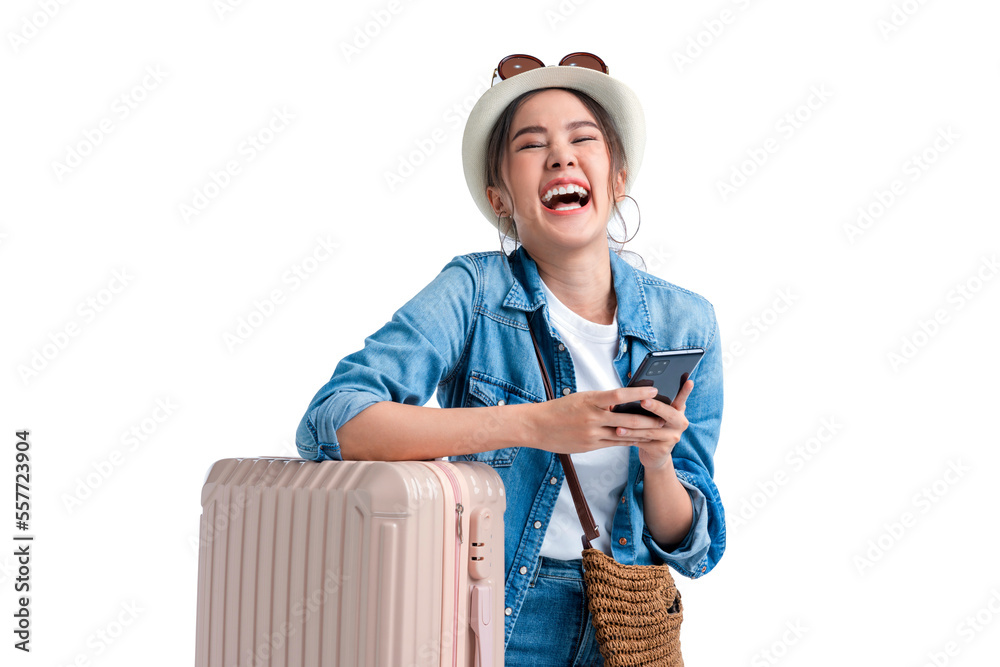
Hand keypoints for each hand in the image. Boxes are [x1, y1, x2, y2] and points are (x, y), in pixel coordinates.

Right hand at [528, 386, 667, 454]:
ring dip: (644, 434)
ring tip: (660, 432)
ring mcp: (592, 434)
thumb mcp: (581, 398)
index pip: (619, 395)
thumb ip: (602, 402)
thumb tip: (623, 404)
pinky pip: (615, 444)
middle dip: (649, 421)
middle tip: (666, 419)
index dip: (639, 392)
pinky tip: (641, 440)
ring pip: (624, 435)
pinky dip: (630, 441)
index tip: (655, 389)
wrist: (537, 426)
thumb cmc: (560, 409)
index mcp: (590, 401)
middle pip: (627, 420)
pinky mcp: (590, 447)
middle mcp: (592, 418)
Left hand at [616, 379, 693, 469]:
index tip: (689, 382)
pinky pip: (645, 442)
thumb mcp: (655, 413)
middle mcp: (679, 423)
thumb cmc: (652, 426)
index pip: (682, 398)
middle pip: (669, 414)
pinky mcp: (663, 450)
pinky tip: (619, 435)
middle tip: (644, 401)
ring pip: (652, 430)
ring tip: (620, 425)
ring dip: (634, 427)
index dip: (686, 391)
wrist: (654, 453)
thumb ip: (650, 398)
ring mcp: (673, 437)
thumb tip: (631, 378)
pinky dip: (631, 438)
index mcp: (678, 410)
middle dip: (656, 407)